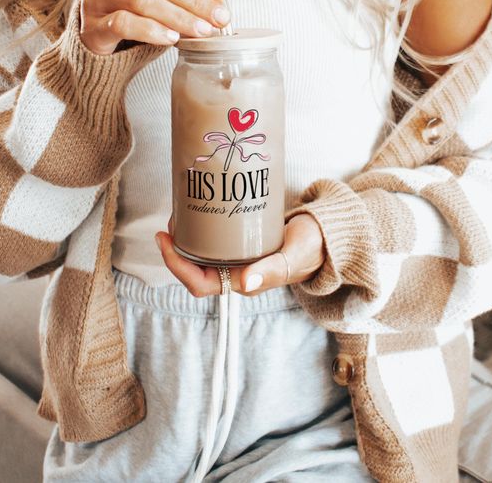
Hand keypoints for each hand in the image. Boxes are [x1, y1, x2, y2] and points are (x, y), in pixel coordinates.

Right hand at [78, 0, 230, 54]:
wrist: (96, 36)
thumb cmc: (134, 11)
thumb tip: (219, 1)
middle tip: (219, 17)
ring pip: (143, 0)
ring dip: (179, 17)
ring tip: (202, 30)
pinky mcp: (92, 25)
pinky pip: (124, 23)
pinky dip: (152, 30)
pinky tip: (171, 38)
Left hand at [155, 214, 325, 296]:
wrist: (327, 236)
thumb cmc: (313, 248)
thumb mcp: (295, 256)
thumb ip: (274, 269)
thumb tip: (245, 284)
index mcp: (244, 281)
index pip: (200, 283)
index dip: (176, 265)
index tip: (164, 239)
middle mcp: (236, 271)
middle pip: (193, 267)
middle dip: (176, 247)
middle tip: (171, 219)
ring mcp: (238, 256)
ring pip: (202, 252)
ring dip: (187, 235)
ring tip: (181, 210)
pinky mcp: (242, 241)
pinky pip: (214, 238)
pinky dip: (202, 225)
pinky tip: (200, 206)